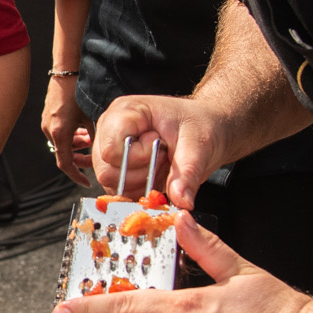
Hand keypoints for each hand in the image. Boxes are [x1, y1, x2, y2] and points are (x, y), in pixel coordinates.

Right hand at [42, 79, 93, 186]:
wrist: (66, 71)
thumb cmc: (78, 91)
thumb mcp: (92, 117)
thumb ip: (96, 137)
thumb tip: (104, 152)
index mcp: (60, 133)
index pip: (66, 164)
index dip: (77, 176)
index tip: (87, 181)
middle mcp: (50, 130)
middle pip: (64, 154)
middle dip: (79, 158)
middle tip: (92, 160)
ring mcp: (47, 123)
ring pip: (63, 143)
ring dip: (76, 145)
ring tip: (90, 139)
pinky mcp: (48, 116)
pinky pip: (59, 133)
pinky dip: (71, 135)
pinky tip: (82, 128)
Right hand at [91, 94, 236, 208]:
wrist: (206, 129)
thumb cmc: (200, 124)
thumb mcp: (198, 145)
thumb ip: (187, 173)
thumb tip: (181, 201)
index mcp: (124, 112)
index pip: (110, 149)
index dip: (136, 158)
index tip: (162, 150)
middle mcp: (110, 129)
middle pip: (107, 170)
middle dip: (141, 173)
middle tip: (164, 159)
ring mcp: (111, 149)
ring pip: (111, 184)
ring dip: (142, 183)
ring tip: (162, 163)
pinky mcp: (117, 167)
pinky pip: (120, 191)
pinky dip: (141, 191)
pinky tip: (158, 174)